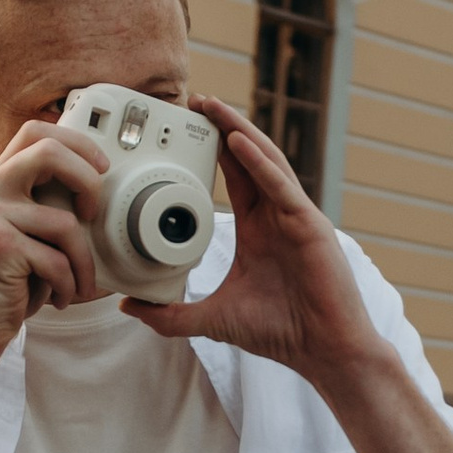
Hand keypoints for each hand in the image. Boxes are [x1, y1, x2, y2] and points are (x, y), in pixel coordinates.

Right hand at [0, 118, 105, 356]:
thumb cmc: (9, 280)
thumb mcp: (25, 231)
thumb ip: (45, 202)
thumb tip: (99, 183)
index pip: (35, 132)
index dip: (76, 142)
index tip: (100, 167)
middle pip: (50, 151)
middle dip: (88, 180)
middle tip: (93, 212)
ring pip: (65, 222)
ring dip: (83, 262)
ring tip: (78, 284)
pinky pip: (57, 259)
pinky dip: (68, 285)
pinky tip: (60, 297)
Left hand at [127, 101, 379, 398]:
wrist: (322, 352)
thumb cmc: (280, 331)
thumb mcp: (213, 319)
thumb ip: (171, 314)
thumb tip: (129, 307)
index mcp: (257, 228)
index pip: (233, 176)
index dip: (212, 149)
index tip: (186, 127)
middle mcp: (277, 215)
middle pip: (249, 158)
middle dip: (224, 127)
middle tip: (195, 100)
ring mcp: (295, 217)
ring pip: (267, 162)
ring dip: (240, 132)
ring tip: (214, 108)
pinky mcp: (310, 227)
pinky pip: (282, 187)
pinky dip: (261, 164)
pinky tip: (240, 144)